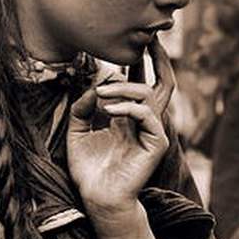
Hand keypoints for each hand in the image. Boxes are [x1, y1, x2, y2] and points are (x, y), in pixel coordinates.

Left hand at [67, 38, 174, 224]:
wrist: (97, 198)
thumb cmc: (88, 168)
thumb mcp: (77, 131)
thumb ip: (82, 108)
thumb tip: (93, 88)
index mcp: (128, 116)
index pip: (139, 82)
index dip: (140, 61)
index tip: (135, 41)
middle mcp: (143, 120)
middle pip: (161, 82)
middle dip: (157, 59)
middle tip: (148, 40)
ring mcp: (151, 131)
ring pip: (150, 94)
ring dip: (125, 87)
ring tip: (102, 91)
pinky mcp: (155, 144)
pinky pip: (148, 116)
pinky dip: (129, 107)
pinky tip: (109, 109)